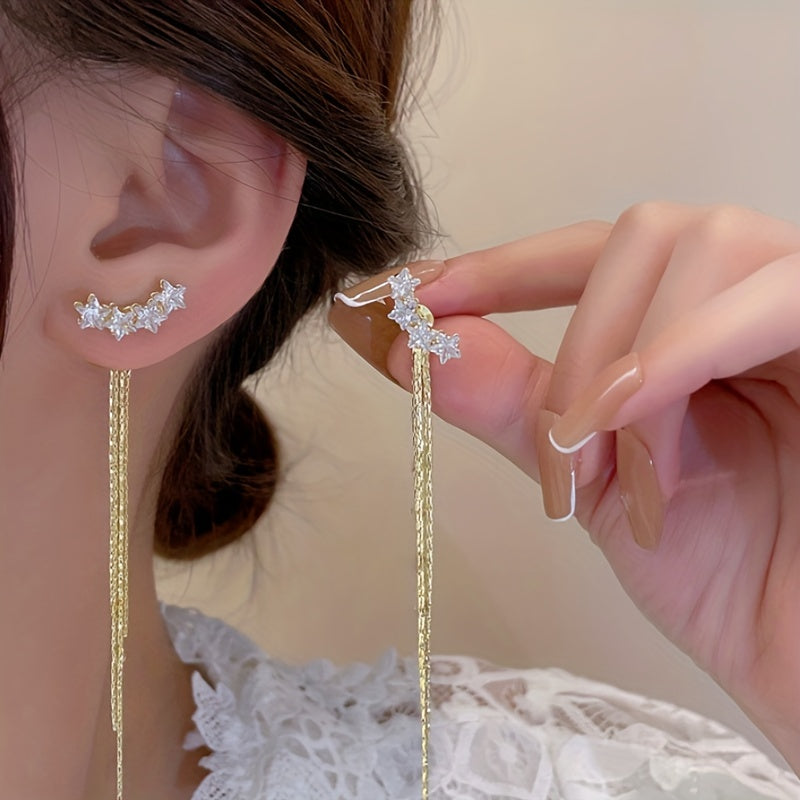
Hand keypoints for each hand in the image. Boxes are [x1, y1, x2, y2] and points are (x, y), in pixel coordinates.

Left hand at [353, 204, 799, 769]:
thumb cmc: (722, 571)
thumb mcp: (594, 479)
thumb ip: (517, 405)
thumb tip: (419, 345)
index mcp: (692, 324)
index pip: (591, 254)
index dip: (502, 265)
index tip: (417, 292)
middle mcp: (751, 296)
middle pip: (640, 236)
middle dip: (577, 339)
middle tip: (561, 448)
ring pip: (693, 249)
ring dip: (623, 361)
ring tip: (620, 469)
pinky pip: (772, 295)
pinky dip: (677, 352)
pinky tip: (635, 419)